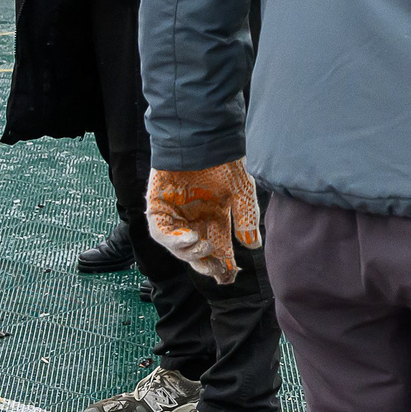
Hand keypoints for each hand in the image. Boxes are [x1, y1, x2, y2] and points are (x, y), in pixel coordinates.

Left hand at [144, 161, 260, 283]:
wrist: (201, 137)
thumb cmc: (223, 159)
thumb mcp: (241, 190)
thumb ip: (246, 217)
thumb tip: (253, 246)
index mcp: (214, 215)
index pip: (218, 245)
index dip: (224, 261)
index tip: (231, 274)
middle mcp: (194, 217)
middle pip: (196, 251)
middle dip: (206, 263)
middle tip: (216, 270)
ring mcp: (174, 213)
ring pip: (178, 246)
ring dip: (190, 252)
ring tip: (204, 246)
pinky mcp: (157, 206)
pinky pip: (161, 231)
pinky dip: (174, 239)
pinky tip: (190, 237)